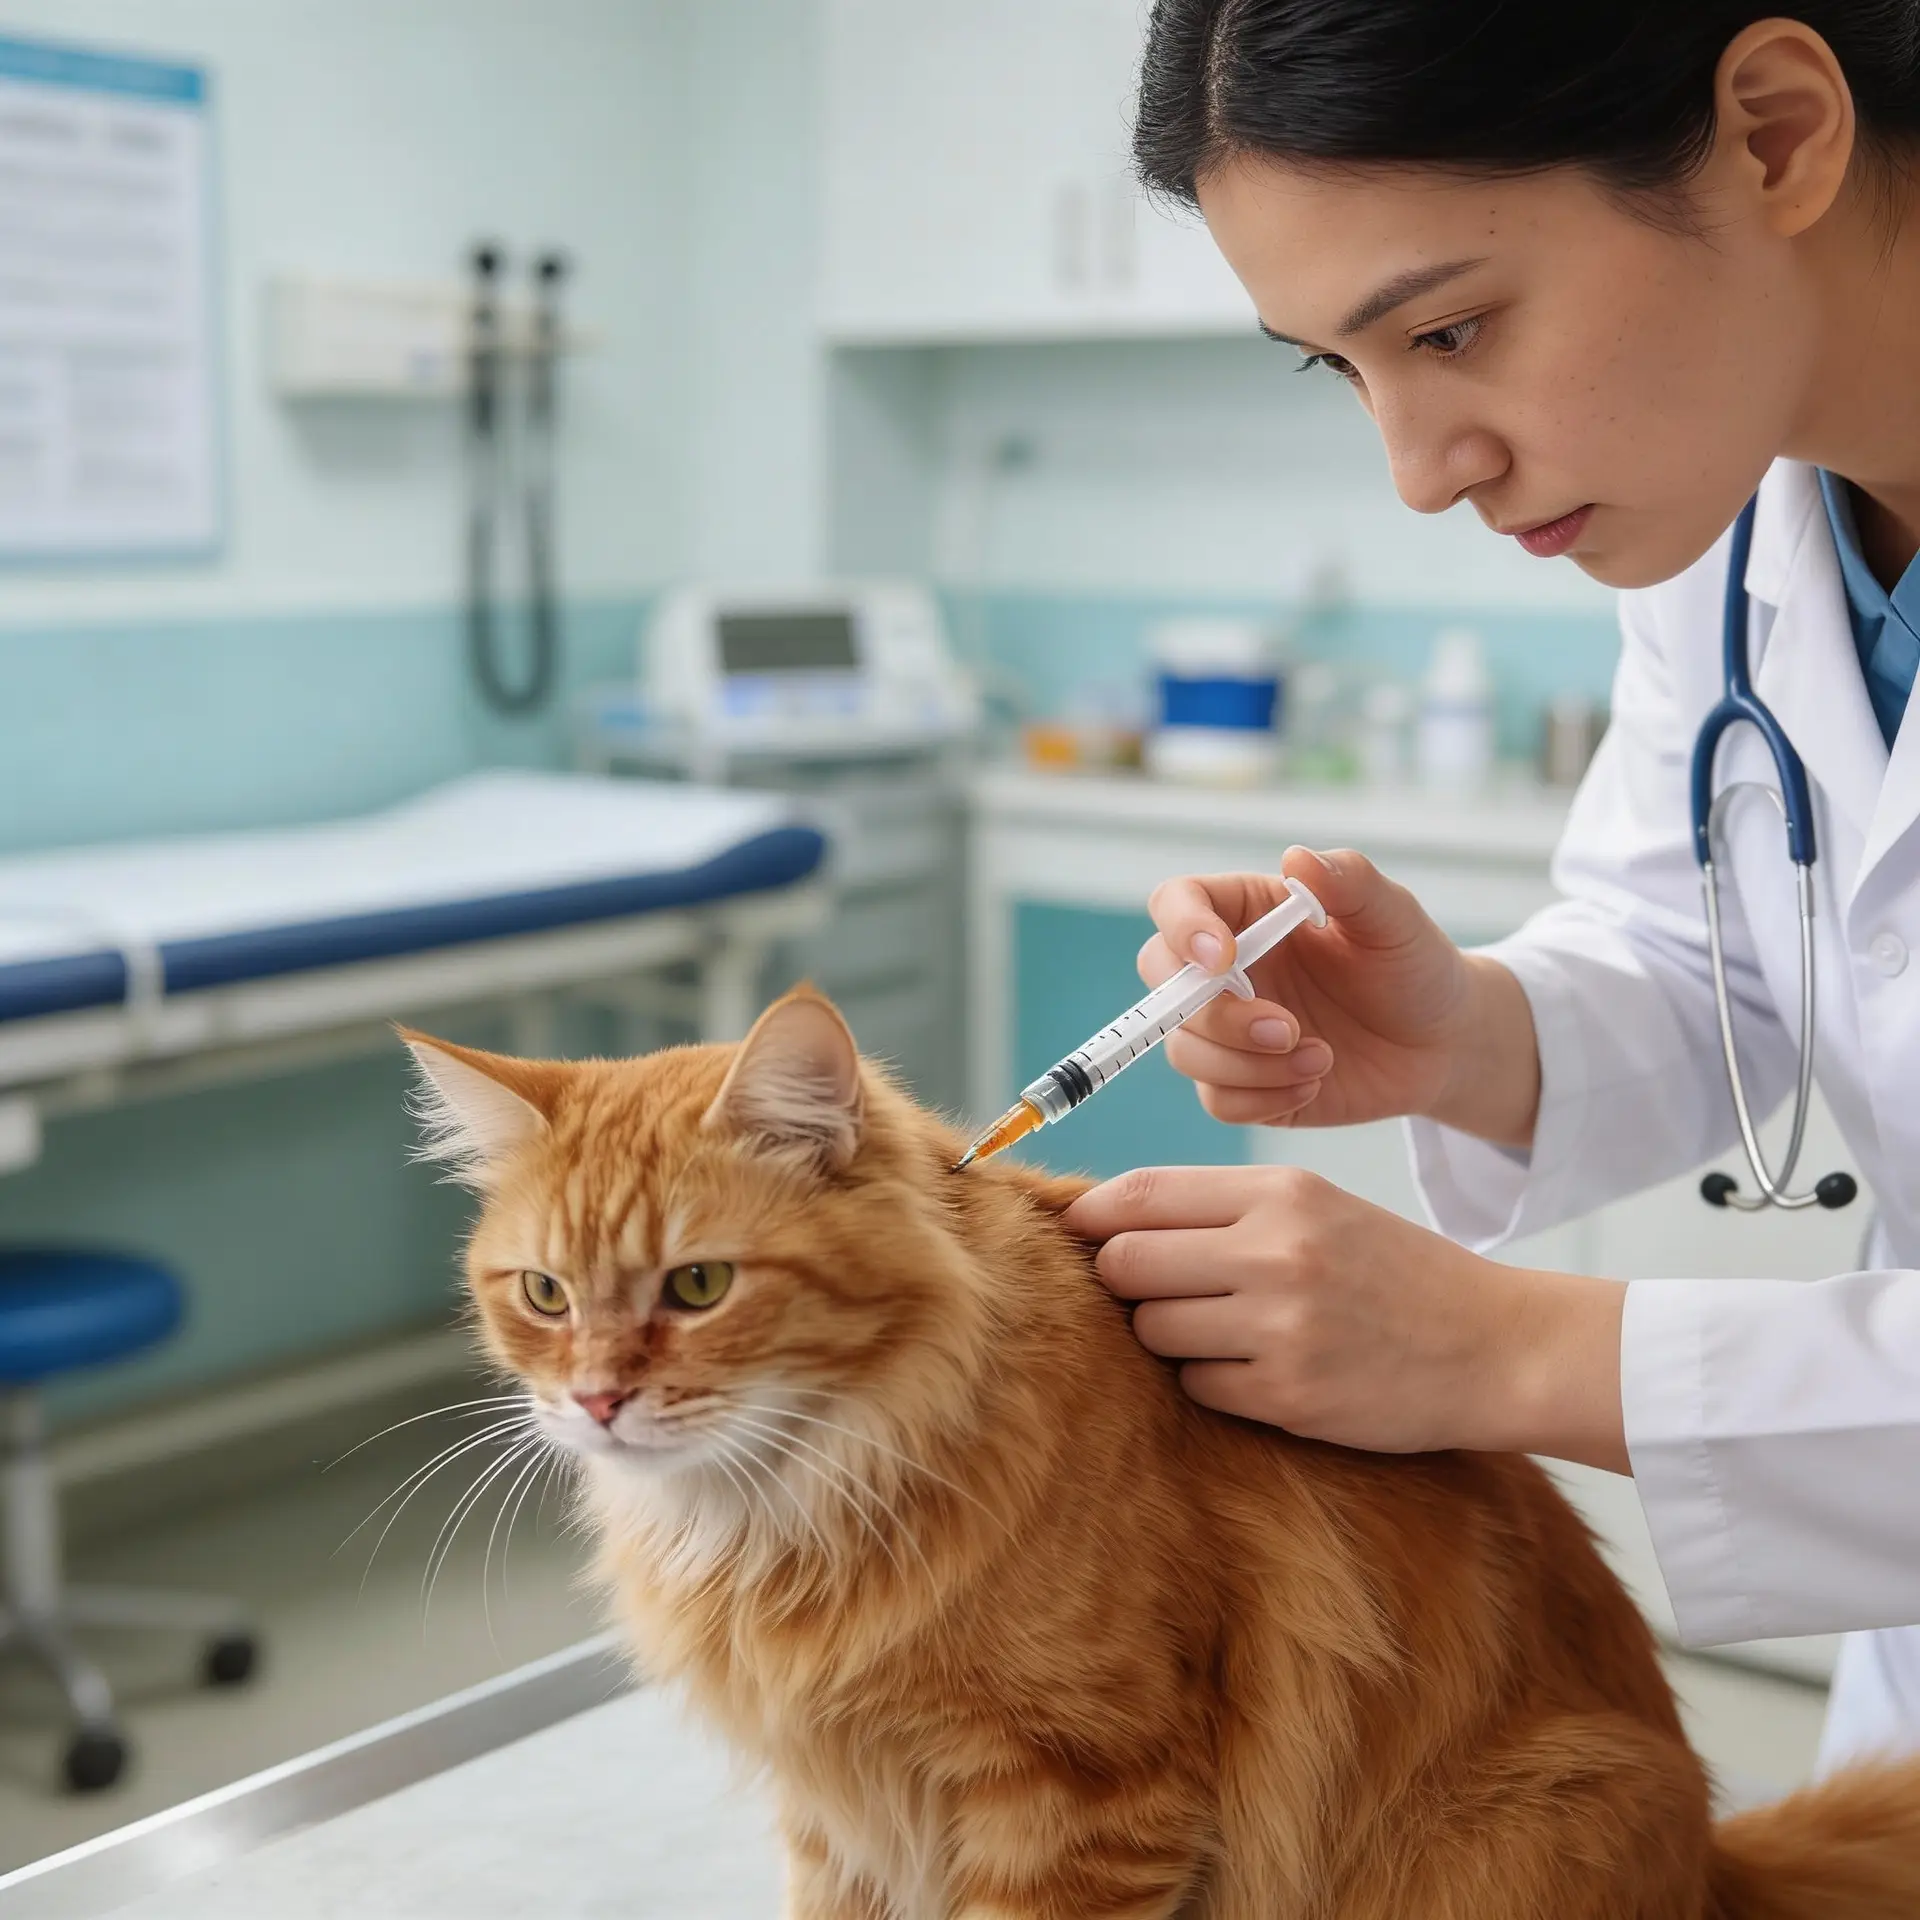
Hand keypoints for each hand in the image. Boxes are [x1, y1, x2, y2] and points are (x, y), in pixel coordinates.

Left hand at [1064, 1164, 1627, 1470]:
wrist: (1494, 1346)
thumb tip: (1100, 1220)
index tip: (1075, 1234)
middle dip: (1121, 1281)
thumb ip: (1219, 1209)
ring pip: (1152, 1329)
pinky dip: (1209, 1382)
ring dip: (1166, 1334)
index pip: (1138, 1194)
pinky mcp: (1289, 1397)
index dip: (1089, 1216)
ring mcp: (1282, 1328)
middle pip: (1126, 1263)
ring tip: (1220, 1331)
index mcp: (1281, 1194)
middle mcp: (1277, 1252)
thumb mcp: (1316, 1208)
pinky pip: (1196, 1387)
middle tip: (1153, 1292)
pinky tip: (1256, 1371)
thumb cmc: (1389, 1272)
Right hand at [1143, 847, 1539, 1147]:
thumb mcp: (1394, 917)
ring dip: (1249, 1065)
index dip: (1181, 927)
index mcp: (1246, 914)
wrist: (1443, 1044)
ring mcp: (1229, 1031)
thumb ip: (1349, 880)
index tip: (1223, 957)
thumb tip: (1296, 859)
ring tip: (1321, 1057)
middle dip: (1215, 1015)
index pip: (1175, 904)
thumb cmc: (1414, 967)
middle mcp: (1225, 972)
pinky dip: (1264, 1098)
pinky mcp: (1244, 1085)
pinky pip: (1218, 1101)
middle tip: (1284, 1028)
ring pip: (1186, 1052)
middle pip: (1164, 986)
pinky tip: (1315, 1080)